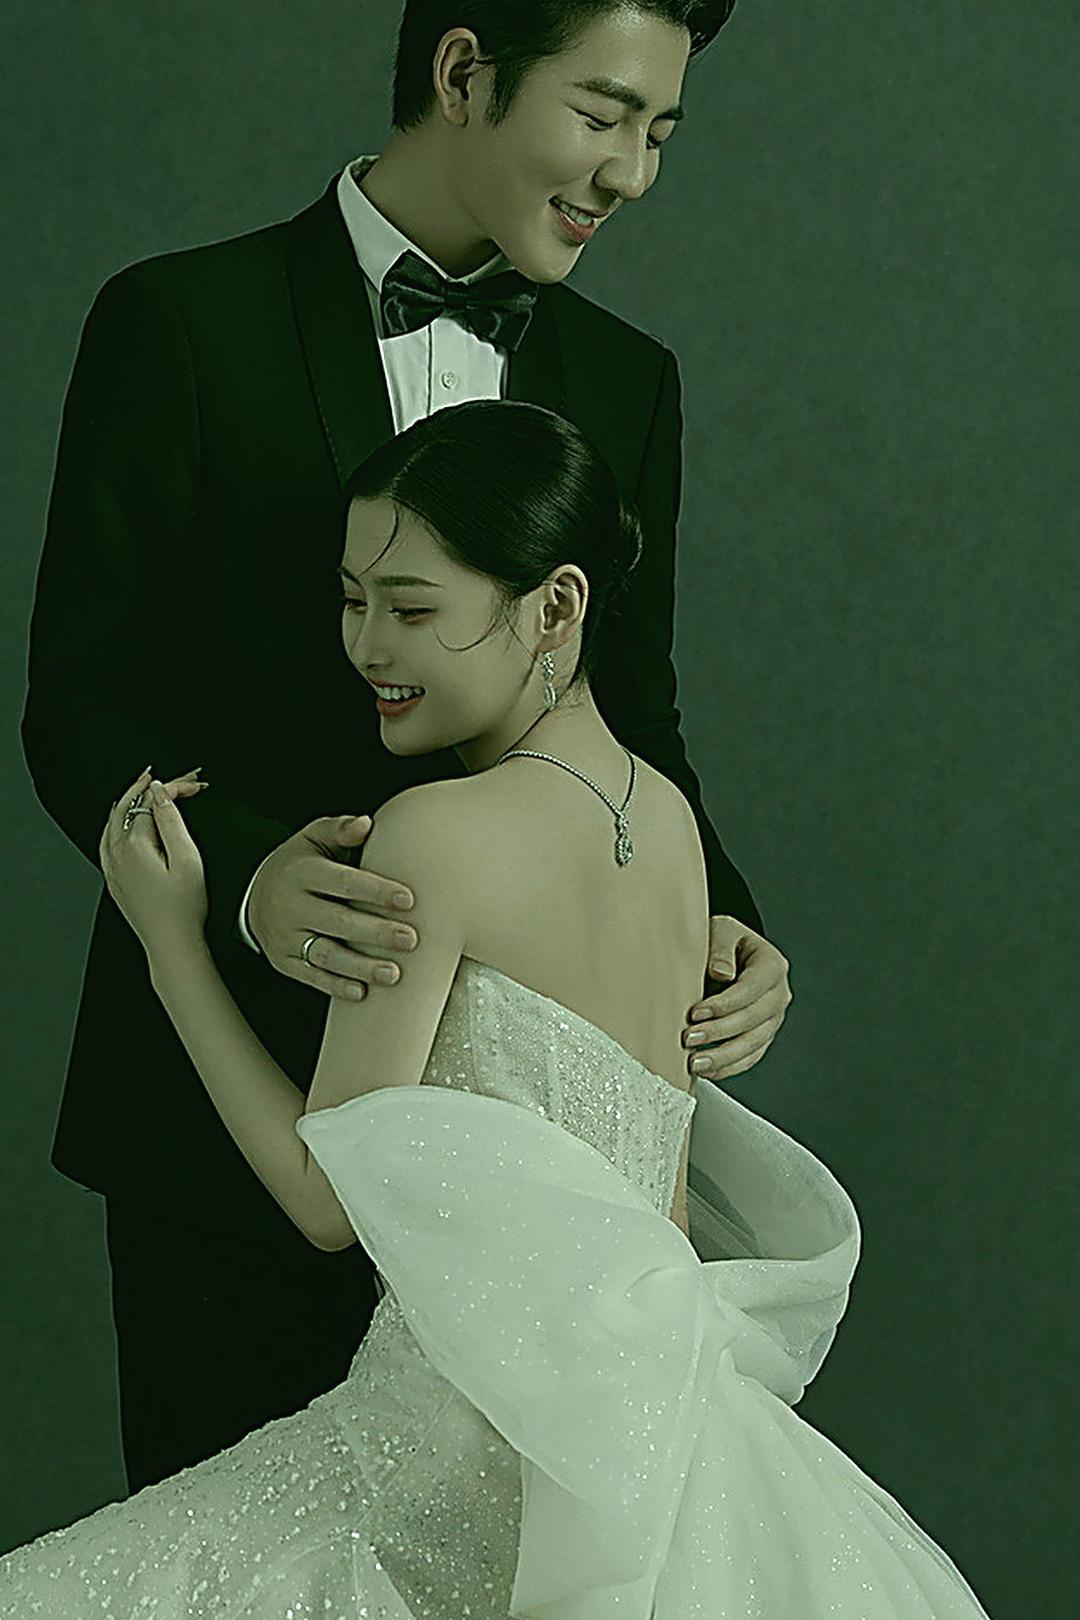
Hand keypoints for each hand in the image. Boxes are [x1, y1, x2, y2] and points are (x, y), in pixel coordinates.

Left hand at [100, 766, 209, 955]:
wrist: (172, 946)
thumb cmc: (184, 910)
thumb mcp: (188, 860)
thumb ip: (172, 822)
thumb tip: (159, 793)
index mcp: (134, 846)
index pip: (152, 802)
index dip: (175, 787)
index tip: (196, 784)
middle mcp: (116, 854)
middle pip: (129, 805)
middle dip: (151, 786)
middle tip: (176, 777)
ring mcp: (112, 867)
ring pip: (114, 820)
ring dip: (131, 798)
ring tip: (146, 785)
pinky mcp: (114, 879)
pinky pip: (107, 838)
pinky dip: (118, 820)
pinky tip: (125, 820)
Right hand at [248, 813, 418, 1001]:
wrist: (254, 893)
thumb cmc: (301, 863)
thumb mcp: (314, 839)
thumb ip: (340, 830)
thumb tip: (366, 824)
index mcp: (301, 872)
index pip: (342, 882)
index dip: (375, 891)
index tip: (408, 900)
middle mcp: (290, 906)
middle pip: (336, 921)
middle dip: (375, 932)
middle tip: (410, 939)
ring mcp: (285, 937)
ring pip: (325, 955)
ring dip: (361, 967)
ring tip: (394, 974)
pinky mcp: (284, 961)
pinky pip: (311, 977)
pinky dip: (335, 986)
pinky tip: (362, 992)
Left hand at [681, 915, 791, 1082]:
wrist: (728, 953)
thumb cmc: (723, 940)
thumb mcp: (721, 930)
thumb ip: (721, 948)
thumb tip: (722, 973)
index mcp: (772, 965)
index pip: (751, 989)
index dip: (724, 1004)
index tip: (695, 1012)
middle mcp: (779, 994)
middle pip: (753, 1020)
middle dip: (719, 1032)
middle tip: (688, 1038)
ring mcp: (774, 1018)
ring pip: (753, 1044)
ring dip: (723, 1056)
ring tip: (694, 1062)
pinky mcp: (763, 1035)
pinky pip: (751, 1056)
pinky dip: (729, 1067)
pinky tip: (708, 1071)